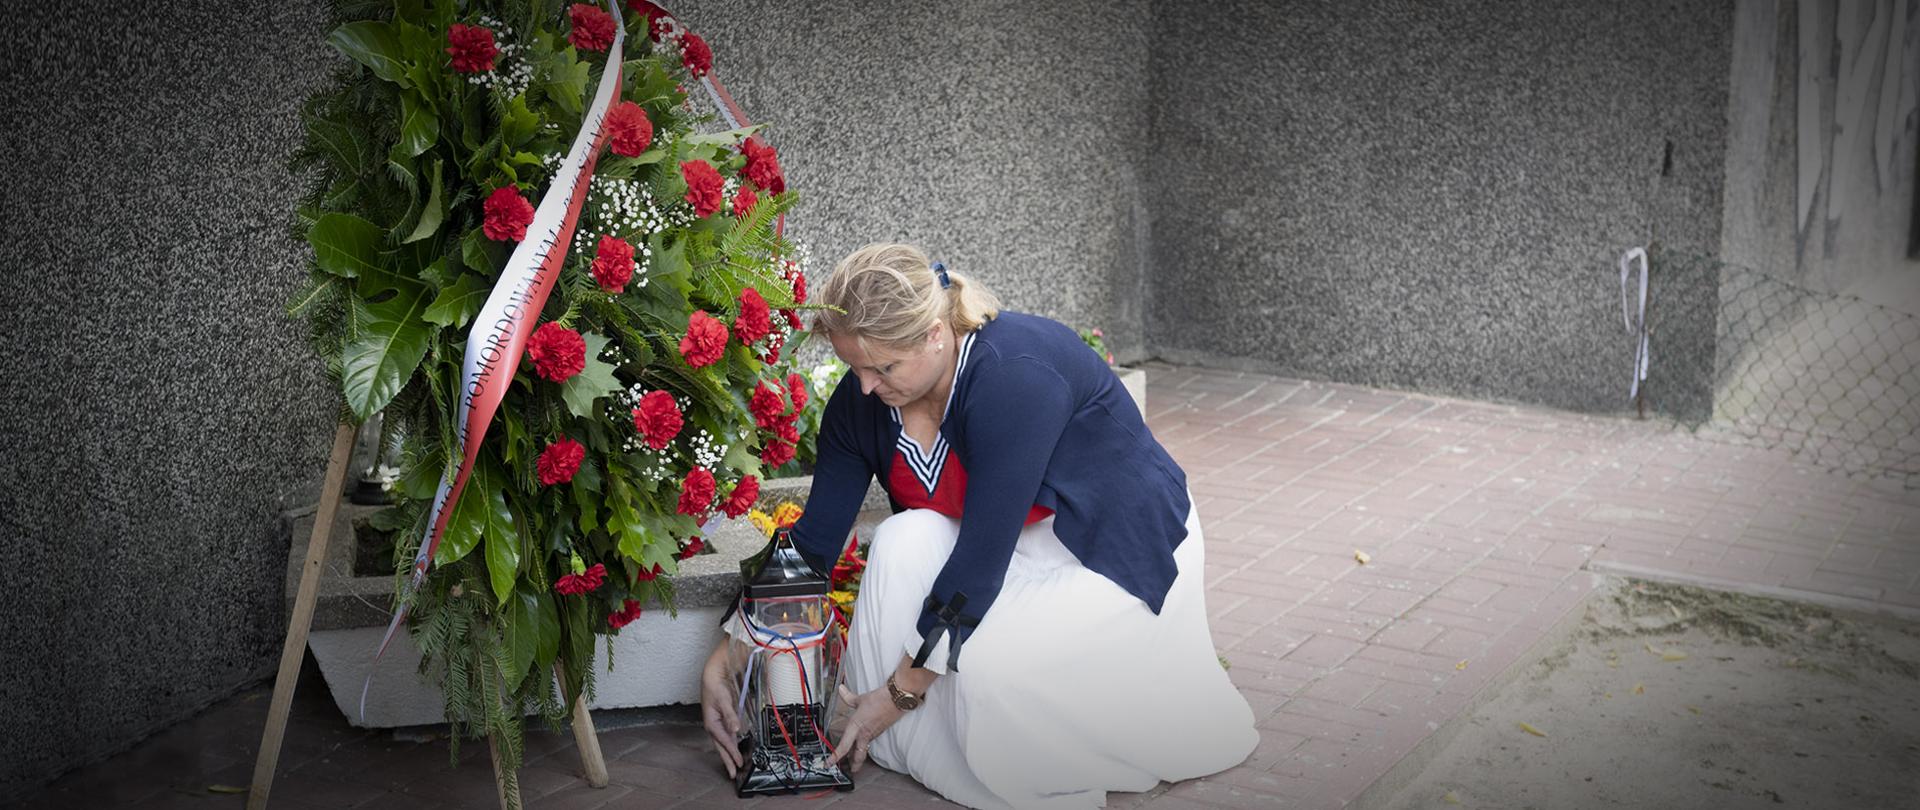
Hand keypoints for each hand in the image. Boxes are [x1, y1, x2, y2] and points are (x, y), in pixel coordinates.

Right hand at [700, 647, 743, 778]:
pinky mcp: (721, 719)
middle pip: (721, 746)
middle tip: (733, 773)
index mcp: (711, 722)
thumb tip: (736, 730)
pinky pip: (725, 735)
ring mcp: (717, 722)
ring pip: (723, 742)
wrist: (712, 674)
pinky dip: (730, 743)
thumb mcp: (723, 700)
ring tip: (734, 764)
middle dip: (727, 759)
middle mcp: (713, 725)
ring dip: (729, 753)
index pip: (724, 742)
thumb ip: (731, 716)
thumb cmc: (715, 686)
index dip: (731, 753)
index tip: (739, 763)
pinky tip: (735, 747)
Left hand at [826, 683, 902, 773]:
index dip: (835, 757)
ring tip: (854, 760)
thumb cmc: (880, 699)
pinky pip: (869, 741)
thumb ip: (848, 697)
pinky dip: (864, 745)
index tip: (829, 763)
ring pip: (863, 748)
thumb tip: (841, 690)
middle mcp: (864, 733)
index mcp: (856, 726)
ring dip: (858, 755)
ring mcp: (873, 734)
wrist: (897, 700)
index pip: (844, 746)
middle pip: (857, 755)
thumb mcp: (860, 699)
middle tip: (849, 769)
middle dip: (853, 764)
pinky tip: (863, 742)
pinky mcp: (879, 731)